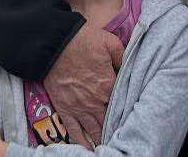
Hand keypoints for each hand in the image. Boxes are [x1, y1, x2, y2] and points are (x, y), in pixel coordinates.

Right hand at [43, 22, 122, 146]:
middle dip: (116, 125)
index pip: (122, 102)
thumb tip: (130, 65)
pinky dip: (81, 141)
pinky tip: (88, 149)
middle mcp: (95, 102)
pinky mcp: (65, 109)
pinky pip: (74, 130)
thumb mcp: (110, 42)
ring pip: (94, 128)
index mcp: (109, 86)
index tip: (131, 111)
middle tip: (123, 133)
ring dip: (102, 136)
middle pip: (109, 119)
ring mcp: (80, 108)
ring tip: (109, 144)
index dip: (126, 106)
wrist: (55, 45)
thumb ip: (123, 55)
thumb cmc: (83, 42)